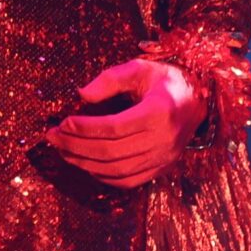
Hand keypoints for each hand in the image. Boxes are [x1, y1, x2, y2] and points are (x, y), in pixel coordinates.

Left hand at [42, 58, 205, 189]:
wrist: (197, 100)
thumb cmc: (165, 81)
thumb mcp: (140, 69)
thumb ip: (110, 79)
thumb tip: (81, 95)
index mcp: (160, 112)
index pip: (114, 128)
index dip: (85, 128)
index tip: (63, 123)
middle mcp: (164, 139)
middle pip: (111, 152)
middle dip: (76, 146)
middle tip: (53, 138)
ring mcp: (164, 158)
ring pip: (117, 170)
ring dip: (84, 163)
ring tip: (63, 151)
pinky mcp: (162, 169)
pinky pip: (128, 181)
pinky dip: (103, 176)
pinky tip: (86, 164)